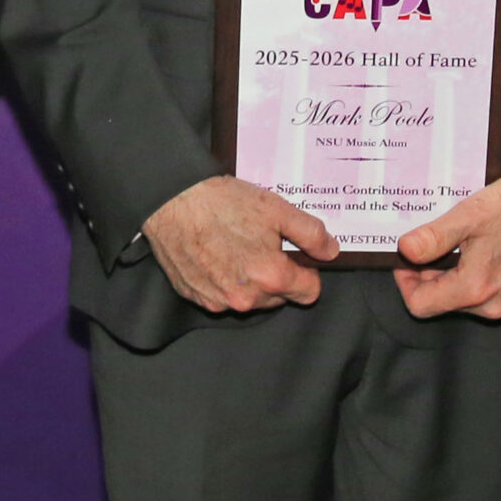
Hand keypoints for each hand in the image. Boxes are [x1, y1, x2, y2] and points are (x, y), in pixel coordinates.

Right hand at [141, 175, 338, 313]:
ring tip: (232, 246)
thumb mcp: (275, 207)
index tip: (291, 253)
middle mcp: (247, 298)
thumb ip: (311, 233)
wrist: (169, 199)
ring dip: (249, 281)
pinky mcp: (195, 297)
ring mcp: (218, 301)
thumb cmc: (220, 201)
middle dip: (275, 275)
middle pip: (279, 297)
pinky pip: (221, 296)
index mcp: (271, 277)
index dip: (305, 271)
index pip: (309, 292)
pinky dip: (222, 281)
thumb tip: (331, 251)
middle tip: (258, 242)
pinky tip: (213, 254)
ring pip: (250, 299)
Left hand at [394, 176, 500, 320]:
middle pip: (440, 302)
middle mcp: (493, 305)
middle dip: (428, 274)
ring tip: (457, 242)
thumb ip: (432, 237)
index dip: (405, 281)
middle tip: (431, 242)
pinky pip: (483, 295)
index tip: (407, 257)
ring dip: (450, 274)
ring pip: (461, 299)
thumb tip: (404, 250)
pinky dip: (471, 275)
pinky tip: (477, 249)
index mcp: (476, 289)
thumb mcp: (467, 215)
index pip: (420, 305)